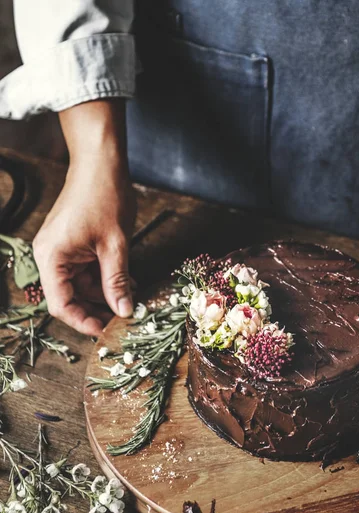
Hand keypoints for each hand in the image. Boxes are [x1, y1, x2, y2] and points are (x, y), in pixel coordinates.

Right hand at [33, 100, 135, 335]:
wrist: (101, 162)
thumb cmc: (105, 197)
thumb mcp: (116, 246)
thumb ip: (117, 281)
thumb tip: (123, 311)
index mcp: (52, 258)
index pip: (61, 304)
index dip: (83, 321)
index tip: (106, 329)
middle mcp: (51, 256)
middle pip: (70, 296)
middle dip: (98, 307)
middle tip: (125, 316)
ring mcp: (61, 249)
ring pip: (82, 284)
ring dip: (106, 292)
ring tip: (132, 298)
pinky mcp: (73, 243)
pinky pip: (87, 269)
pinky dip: (105, 277)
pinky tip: (128, 282)